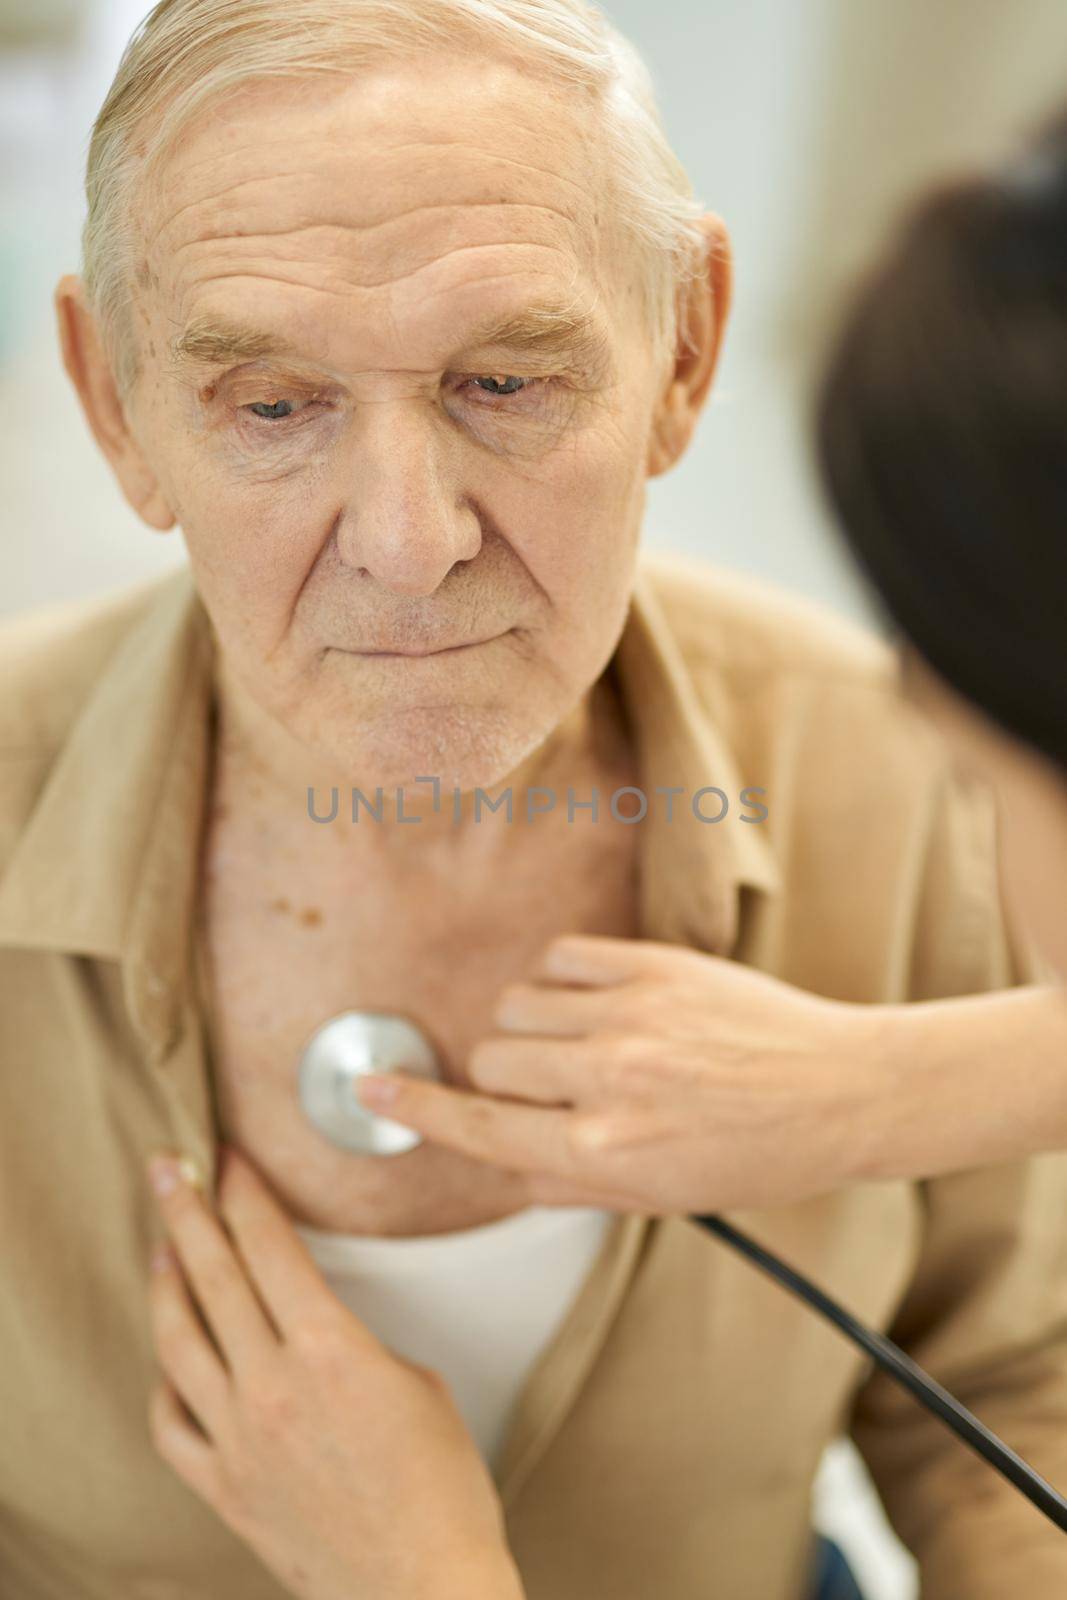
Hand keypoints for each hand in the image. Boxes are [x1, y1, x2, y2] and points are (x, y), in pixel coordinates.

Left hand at [145, 1145, 525, 1599]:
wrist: (421, 1588)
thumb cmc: (441, 1494)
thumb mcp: (419, 1386)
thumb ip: (356, 1346)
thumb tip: (320, 1336)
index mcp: (331, 1351)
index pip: (271, 1246)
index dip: (246, 1192)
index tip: (231, 1158)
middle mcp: (273, 1387)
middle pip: (214, 1276)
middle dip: (187, 1211)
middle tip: (169, 1169)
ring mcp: (240, 1438)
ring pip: (179, 1342)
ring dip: (164, 1282)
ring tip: (159, 1243)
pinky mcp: (225, 1488)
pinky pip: (172, 1425)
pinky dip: (165, 1382)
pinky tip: (169, 1359)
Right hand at [356, 934, 883, 1214]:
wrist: (839, 1091)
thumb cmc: (756, 1154)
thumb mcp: (659, 1197)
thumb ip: (569, 1182)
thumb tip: (502, 1159)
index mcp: (605, 1149)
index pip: (480, 1128)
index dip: (415, 1107)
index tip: (371, 1085)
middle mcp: (607, 1080)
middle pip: (491, 1057)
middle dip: (504, 1074)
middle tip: (556, 1085)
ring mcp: (629, 1015)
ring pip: (517, 1002)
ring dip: (531, 1023)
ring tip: (582, 1041)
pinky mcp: (653, 965)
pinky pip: (560, 956)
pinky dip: (559, 977)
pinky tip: (594, 998)